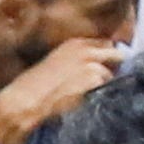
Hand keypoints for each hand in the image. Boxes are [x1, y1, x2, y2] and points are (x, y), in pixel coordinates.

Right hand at [0, 34, 125, 143]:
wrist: (26, 101)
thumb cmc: (36, 87)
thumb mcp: (56, 63)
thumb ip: (77, 59)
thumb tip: (98, 64)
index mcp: (75, 44)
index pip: (105, 43)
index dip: (106, 56)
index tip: (104, 66)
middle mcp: (86, 50)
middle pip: (116, 54)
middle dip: (113, 67)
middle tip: (100, 81)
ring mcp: (92, 64)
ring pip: (112, 75)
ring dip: (105, 85)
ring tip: (85, 95)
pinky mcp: (95, 80)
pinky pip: (108, 89)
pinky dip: (101, 96)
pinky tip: (84, 101)